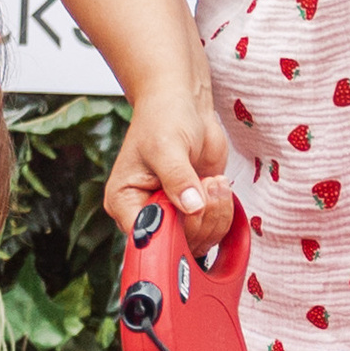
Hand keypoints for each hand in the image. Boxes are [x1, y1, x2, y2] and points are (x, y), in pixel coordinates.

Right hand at [104, 80, 234, 256]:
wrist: (184, 104)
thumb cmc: (164, 117)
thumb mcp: (167, 145)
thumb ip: (178, 178)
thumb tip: (192, 206)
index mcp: (125, 203)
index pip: (145, 237)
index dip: (170, 235)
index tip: (189, 212)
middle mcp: (147, 215)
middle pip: (175, 246)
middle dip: (199, 220)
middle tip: (206, 185)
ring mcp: (174, 217)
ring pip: (199, 242)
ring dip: (215, 215)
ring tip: (213, 181)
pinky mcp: (196, 214)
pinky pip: (214, 231)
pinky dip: (224, 212)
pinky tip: (218, 184)